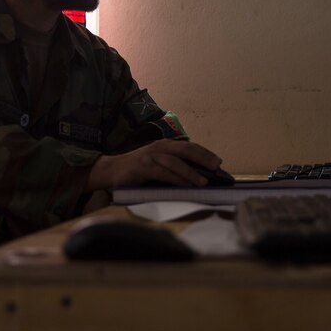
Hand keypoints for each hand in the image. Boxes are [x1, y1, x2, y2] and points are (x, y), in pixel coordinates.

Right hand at [86, 139, 222, 190]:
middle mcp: (159, 147)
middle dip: (203, 158)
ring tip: (204, 182)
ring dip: (191, 172)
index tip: (218, 162)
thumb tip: (199, 175)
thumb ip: (174, 166)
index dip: (205, 153)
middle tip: (216, 167)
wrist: (112, 171)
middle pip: (186, 149)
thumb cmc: (139, 170)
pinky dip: (176, 179)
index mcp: (165, 145)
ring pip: (175, 161)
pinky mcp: (143, 167)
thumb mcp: (159, 164)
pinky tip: (186, 185)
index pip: (190, 146)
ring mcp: (151, 156)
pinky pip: (163, 173)